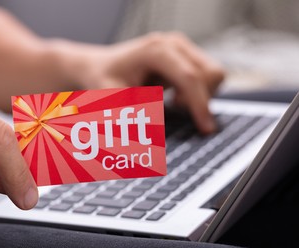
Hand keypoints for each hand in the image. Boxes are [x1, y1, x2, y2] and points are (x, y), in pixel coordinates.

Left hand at [67, 32, 224, 133]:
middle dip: (199, 99)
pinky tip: (174, 96)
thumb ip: (130, 115)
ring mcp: (182, 47)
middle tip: (173, 106)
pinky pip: (208, 77)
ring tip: (172, 100)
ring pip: (214, 75)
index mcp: (156, 50)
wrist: (101, 67)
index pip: (189, 77)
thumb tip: (151, 136)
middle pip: (210, 74)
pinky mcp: (186, 55)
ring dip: (199, 96)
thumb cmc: (104, 80)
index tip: (205, 128)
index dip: (200, 104)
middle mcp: (173, 44)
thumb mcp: (113, 99)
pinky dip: (197, 92)